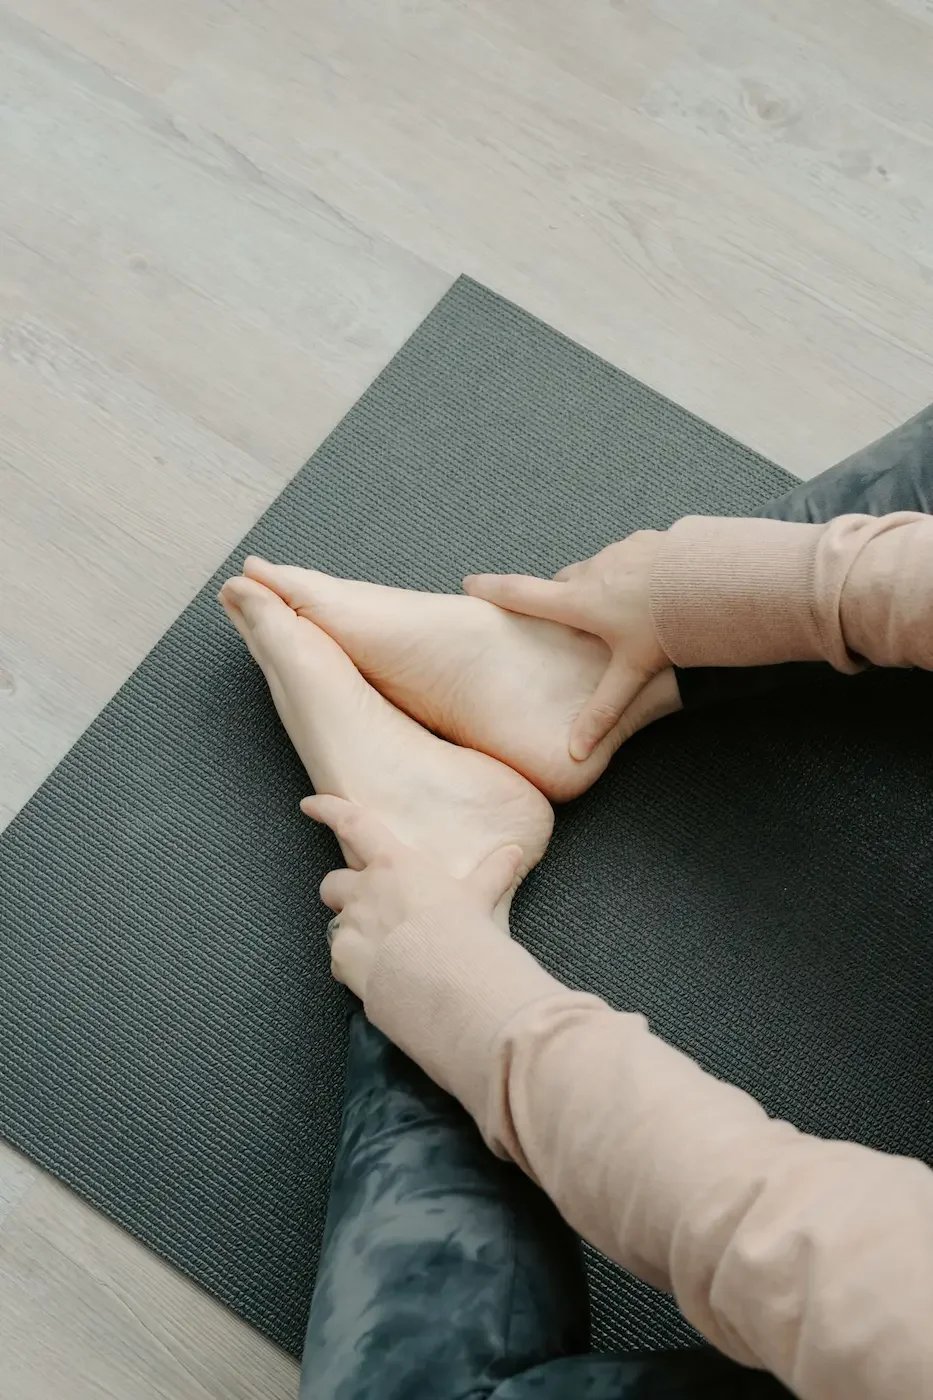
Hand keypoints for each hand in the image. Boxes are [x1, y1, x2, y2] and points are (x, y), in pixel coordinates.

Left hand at [302, 794, 521, 999]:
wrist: (447, 982)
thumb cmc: (463, 931)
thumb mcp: (480, 897)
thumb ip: (493, 872)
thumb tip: (514, 852)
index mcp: (393, 865)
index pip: (353, 824)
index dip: (327, 810)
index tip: (309, 804)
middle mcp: (365, 890)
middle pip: (333, 883)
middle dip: (342, 893)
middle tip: (368, 908)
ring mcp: (350, 925)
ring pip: (337, 924)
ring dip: (354, 933)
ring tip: (386, 952)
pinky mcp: (342, 960)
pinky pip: (339, 959)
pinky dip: (354, 966)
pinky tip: (382, 976)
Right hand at [464, 530, 670, 759]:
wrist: (715, 580)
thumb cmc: (669, 626)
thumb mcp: (633, 672)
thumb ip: (604, 710)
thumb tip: (576, 752)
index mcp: (580, 601)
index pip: (522, 593)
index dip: (491, 590)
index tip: (468, 583)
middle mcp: (594, 570)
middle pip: (562, 583)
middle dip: (560, 598)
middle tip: (569, 619)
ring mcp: (620, 551)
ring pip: (597, 569)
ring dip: (601, 585)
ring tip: (624, 609)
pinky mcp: (647, 540)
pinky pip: (628, 556)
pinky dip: (631, 572)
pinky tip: (653, 590)